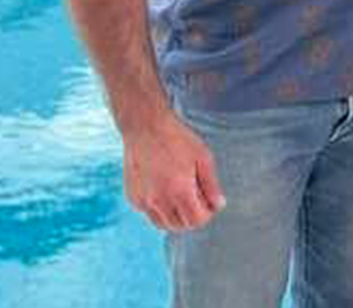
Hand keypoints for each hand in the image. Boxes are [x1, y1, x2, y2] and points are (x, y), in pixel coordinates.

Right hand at [123, 113, 225, 231]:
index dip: (207, 213)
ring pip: (164, 224)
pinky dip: (159, 209)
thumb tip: (218, 205)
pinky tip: (164, 188)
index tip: (208, 201)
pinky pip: (150, 213)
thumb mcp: (202, 158)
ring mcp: (144, 201)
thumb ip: (212, 186)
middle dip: (192, 216)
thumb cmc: (176, 139)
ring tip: (180, 194)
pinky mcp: (133, 198)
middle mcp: (159, 201)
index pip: (197, 221)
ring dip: (175, 216)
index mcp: (179, 191)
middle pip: (181, 226)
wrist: (145, 127)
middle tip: (196, 196)